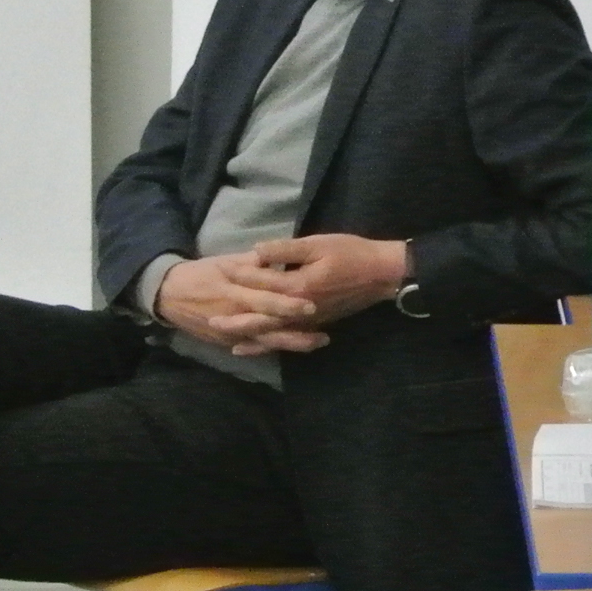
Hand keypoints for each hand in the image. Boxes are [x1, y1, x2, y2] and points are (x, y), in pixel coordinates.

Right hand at [155, 251, 328, 356]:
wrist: (168, 295)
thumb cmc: (201, 273)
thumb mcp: (224, 261)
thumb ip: (253, 262)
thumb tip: (277, 255)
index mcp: (235, 291)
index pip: (265, 299)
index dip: (288, 304)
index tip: (312, 305)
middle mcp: (235, 314)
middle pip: (269, 324)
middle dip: (296, 329)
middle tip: (324, 331)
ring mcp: (232, 332)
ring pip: (266, 341)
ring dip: (293, 343)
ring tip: (320, 341)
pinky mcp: (228, 341)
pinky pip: (254, 347)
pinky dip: (274, 349)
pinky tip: (297, 349)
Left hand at [225, 234, 410, 328]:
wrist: (383, 274)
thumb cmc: (352, 254)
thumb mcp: (318, 244)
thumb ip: (285, 250)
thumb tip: (255, 251)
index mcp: (297, 286)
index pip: (261, 283)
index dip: (240, 275)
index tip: (220, 270)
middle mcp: (300, 309)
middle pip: (261, 316)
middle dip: (235, 317)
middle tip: (208, 318)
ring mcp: (309, 320)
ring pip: (273, 332)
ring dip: (249, 335)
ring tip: (226, 338)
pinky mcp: (317, 323)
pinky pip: (289, 337)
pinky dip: (270, 343)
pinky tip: (258, 346)